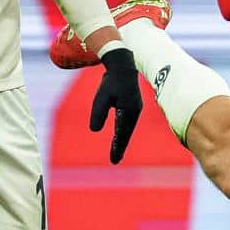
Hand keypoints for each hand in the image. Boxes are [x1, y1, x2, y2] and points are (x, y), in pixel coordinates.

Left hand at [89, 44, 142, 163]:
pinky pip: (127, 123)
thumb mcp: (100, 98)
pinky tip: (119, 137)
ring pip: (127, 129)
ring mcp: (135, 110)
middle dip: (120, 147)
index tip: (113, 159)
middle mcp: (134, 112)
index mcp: (128, 112)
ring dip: (121, 140)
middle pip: (126, 134)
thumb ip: (98, 114)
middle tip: (114, 161)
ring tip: (116, 152)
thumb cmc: (111, 83)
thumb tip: (95, 130)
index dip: (116, 147)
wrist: (123, 67)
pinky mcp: (133, 107)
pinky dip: (123, 132)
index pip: (121, 133)